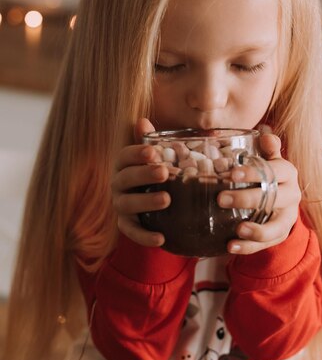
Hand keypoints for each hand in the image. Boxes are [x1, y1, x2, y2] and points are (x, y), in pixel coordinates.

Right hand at [111, 118, 169, 245]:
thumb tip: (143, 121)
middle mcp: (118, 185)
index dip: (136, 153)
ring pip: (127, 205)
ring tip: (167, 199)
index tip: (153, 152)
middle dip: (143, 175)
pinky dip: (145, 237)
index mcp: (124, 165)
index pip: (124, 156)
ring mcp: (121, 206)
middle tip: (163, 172)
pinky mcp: (127, 226)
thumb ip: (151, 141)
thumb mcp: (156, 157)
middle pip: (125, 179)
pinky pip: (132, 233)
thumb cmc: (156, 172)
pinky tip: (162, 238)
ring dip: (145, 202)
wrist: (154, 202)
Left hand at [217, 133, 300, 254]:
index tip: (232, 174)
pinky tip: (230, 246)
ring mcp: (287, 217)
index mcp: (287, 173)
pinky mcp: (280, 234)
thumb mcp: (267, 159)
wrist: (280, 199)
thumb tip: (265, 133)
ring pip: (276, 226)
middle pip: (274, 198)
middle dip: (248, 199)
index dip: (255, 172)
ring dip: (256, 230)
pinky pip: (267, 244)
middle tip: (222, 198)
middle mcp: (292, 195)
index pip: (275, 171)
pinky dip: (249, 247)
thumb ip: (266, 148)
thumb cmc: (266, 175)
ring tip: (237, 230)